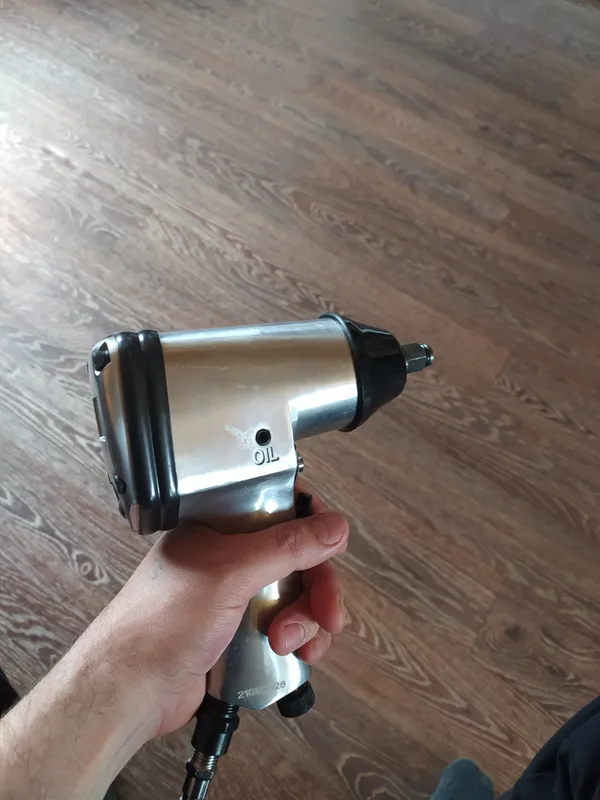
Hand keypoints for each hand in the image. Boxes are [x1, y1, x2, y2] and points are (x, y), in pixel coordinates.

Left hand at [90, 488, 348, 737]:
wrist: (130, 691)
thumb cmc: (159, 623)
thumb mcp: (230, 573)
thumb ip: (286, 546)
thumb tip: (334, 525)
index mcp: (218, 527)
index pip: (277, 508)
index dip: (310, 523)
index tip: (332, 544)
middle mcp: (229, 558)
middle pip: (297, 557)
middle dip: (317, 586)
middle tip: (327, 612)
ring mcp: (235, 596)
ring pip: (296, 595)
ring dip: (306, 620)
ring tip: (290, 642)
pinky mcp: (240, 632)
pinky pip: (286, 626)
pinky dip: (299, 640)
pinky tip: (295, 655)